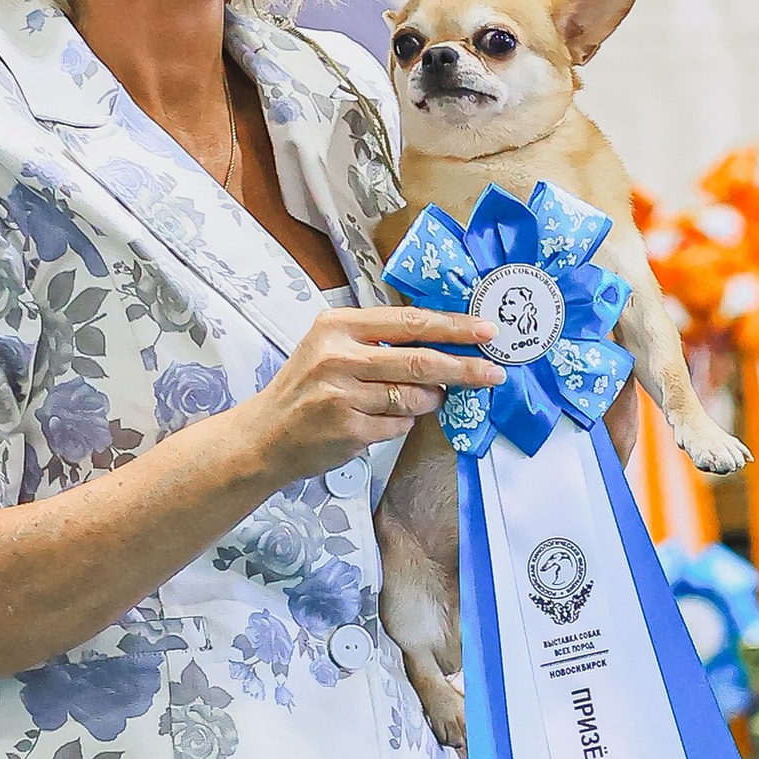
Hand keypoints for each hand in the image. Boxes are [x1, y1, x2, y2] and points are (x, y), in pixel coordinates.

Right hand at [245, 302, 501, 486]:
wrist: (265, 436)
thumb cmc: (305, 390)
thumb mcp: (331, 349)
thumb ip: (378, 342)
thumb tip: (441, 344)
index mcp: (337, 326)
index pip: (409, 322)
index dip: (453, 327)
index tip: (485, 331)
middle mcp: (338, 356)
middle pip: (420, 361)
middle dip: (464, 368)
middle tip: (493, 373)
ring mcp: (342, 395)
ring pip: (413, 398)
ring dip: (430, 401)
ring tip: (425, 400)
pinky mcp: (348, 429)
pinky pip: (399, 427)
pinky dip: (402, 425)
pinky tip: (382, 421)